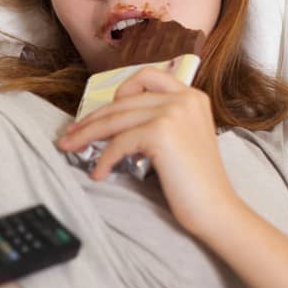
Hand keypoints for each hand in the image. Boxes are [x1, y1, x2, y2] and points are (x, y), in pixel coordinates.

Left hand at [57, 66, 241, 236]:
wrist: (217, 209)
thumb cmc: (196, 182)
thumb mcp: (181, 138)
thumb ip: (157, 120)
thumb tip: (110, 121)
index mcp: (191, 95)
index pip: (145, 77)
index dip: (118, 93)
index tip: (99, 113)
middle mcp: (183, 98)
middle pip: (122, 103)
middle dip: (91, 119)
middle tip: (70, 134)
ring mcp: (173, 113)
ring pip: (115, 120)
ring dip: (86, 135)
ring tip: (70, 148)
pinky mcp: (161, 133)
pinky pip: (119, 143)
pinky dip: (104, 159)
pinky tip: (98, 173)